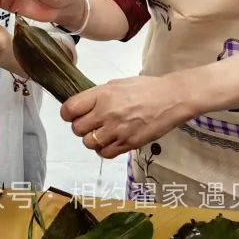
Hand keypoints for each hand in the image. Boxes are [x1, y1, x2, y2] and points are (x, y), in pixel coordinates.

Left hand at [63, 74, 193, 158]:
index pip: (69, 109)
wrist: (171, 99)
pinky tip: (110, 142)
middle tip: (89, 124)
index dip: (67, 114)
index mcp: (101, 95)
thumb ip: (97, 96)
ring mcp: (118, 130)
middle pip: (77, 129)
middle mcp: (106, 113)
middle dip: (80, 127)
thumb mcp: (116, 84)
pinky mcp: (129, 143)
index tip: (72, 114)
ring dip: (92, 139)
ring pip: (89, 143)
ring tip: (101, 133)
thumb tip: (83, 106)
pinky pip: (105, 153)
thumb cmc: (145, 88)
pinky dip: (104, 150)